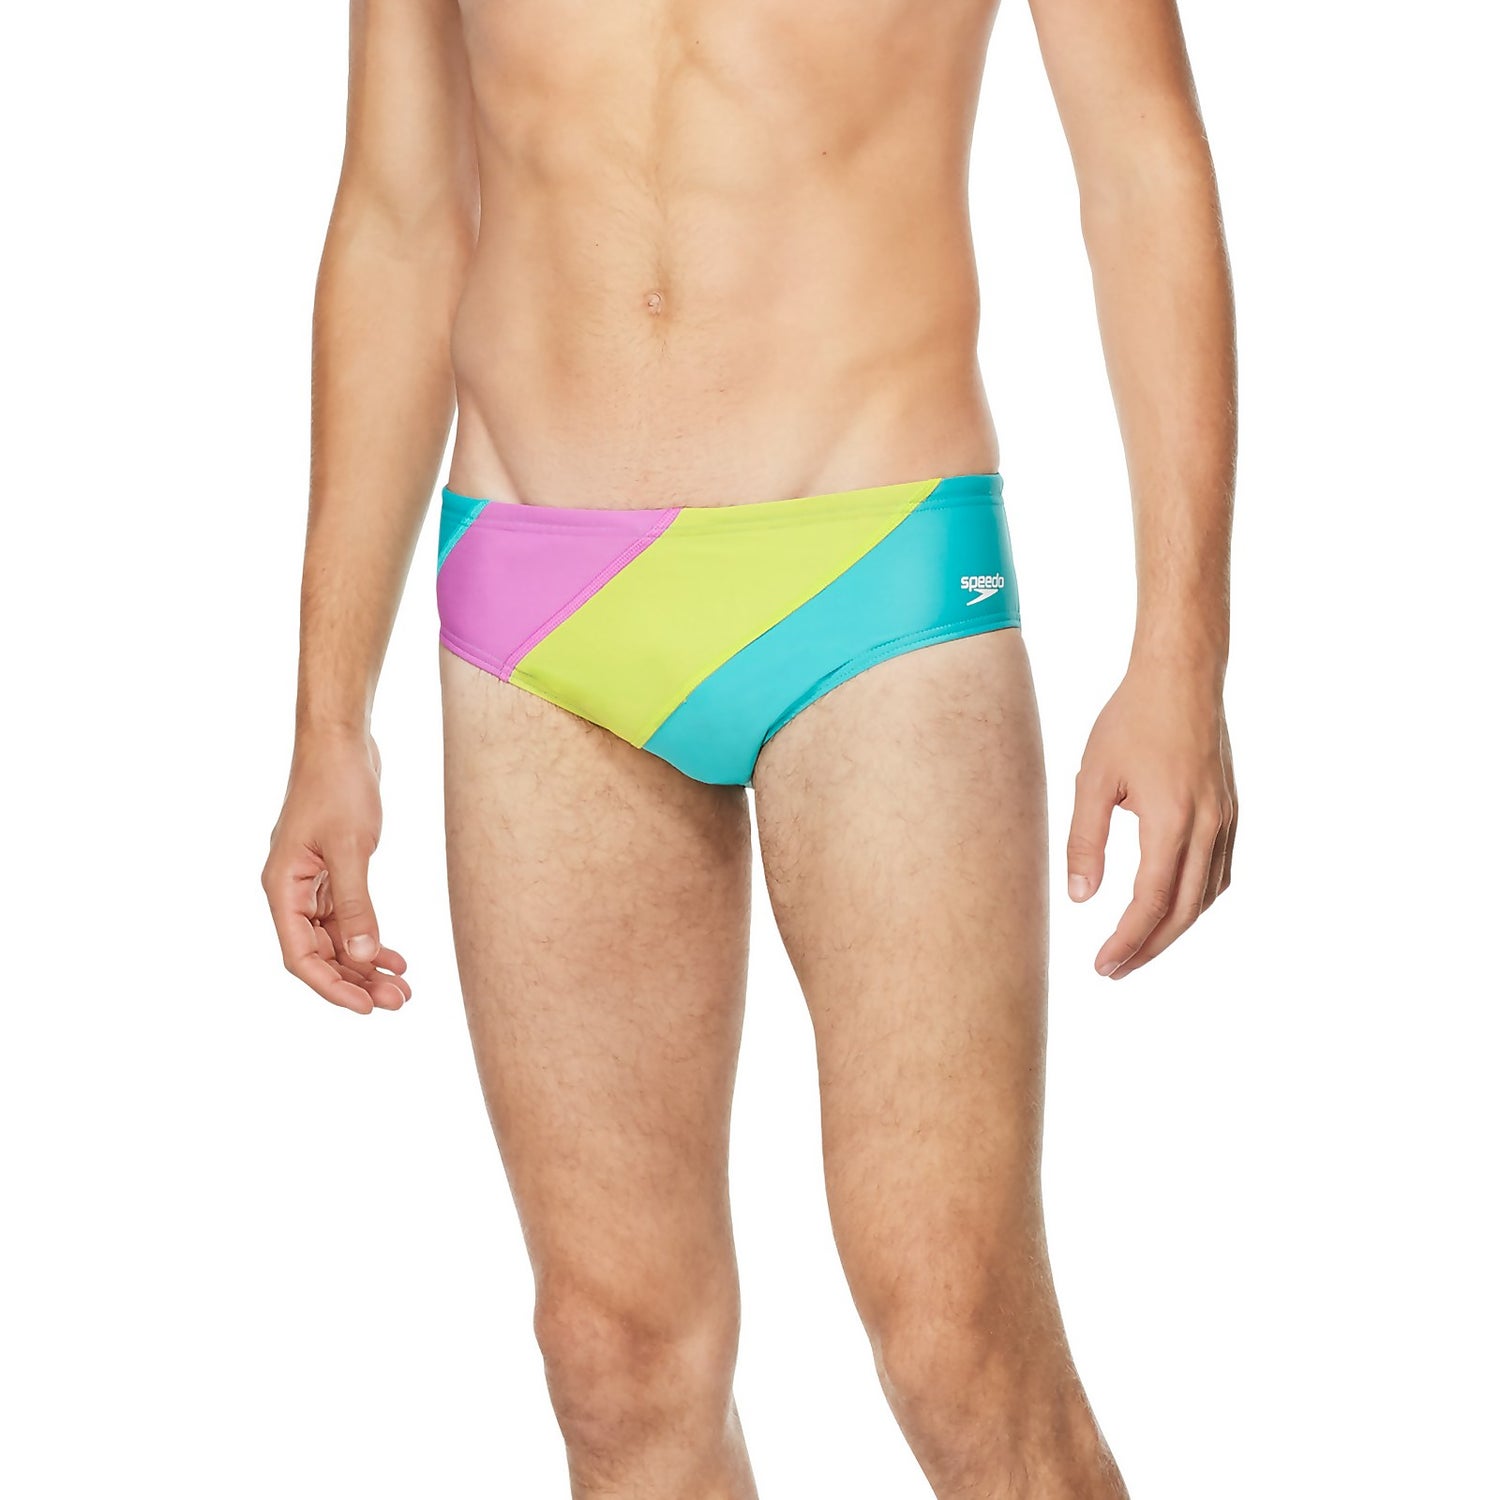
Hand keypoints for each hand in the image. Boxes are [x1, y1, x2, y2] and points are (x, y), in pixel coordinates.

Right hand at [261, 730, 410, 1013]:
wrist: (341, 740)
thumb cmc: (338, 785)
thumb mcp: (351, 847)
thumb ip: (356, 904)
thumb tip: (362, 955)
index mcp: (282, 887)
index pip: (300, 955)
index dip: (331, 986)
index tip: (366, 1008)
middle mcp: (291, 889)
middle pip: (319, 952)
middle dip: (356, 980)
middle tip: (398, 1002)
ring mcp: (311, 881)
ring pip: (335, 938)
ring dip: (366, 963)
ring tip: (402, 988)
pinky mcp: (332, 870)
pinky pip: (346, 917)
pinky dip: (369, 936)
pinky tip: (395, 956)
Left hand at [1066, 667, 1236, 979]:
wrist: (1183, 675)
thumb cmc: (1131, 720)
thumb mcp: (1093, 778)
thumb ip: (1086, 840)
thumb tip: (1081, 898)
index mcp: (1171, 820)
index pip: (1150, 902)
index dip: (1127, 941)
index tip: (1102, 966)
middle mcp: (1208, 826)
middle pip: (1183, 911)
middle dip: (1149, 948)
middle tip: (1114, 970)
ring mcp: (1226, 819)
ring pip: (1206, 896)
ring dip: (1174, 928)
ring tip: (1137, 946)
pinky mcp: (1231, 810)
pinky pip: (1219, 872)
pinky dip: (1196, 900)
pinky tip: (1172, 906)